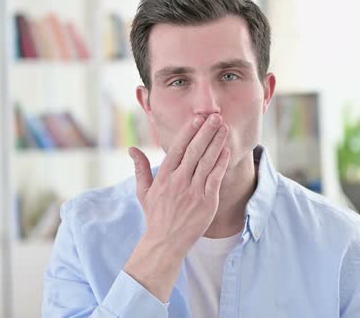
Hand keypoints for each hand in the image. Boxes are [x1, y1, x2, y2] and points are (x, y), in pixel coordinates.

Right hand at [124, 113, 229, 301]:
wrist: (165, 243)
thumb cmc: (155, 216)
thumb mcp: (144, 192)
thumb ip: (140, 168)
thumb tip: (132, 149)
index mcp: (164, 177)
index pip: (177, 148)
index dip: (189, 132)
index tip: (197, 118)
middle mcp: (179, 181)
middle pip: (194, 151)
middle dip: (206, 132)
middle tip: (215, 116)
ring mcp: (193, 192)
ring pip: (207, 161)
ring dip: (216, 143)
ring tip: (224, 128)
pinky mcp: (207, 202)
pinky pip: (216, 178)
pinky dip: (222, 163)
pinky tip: (227, 151)